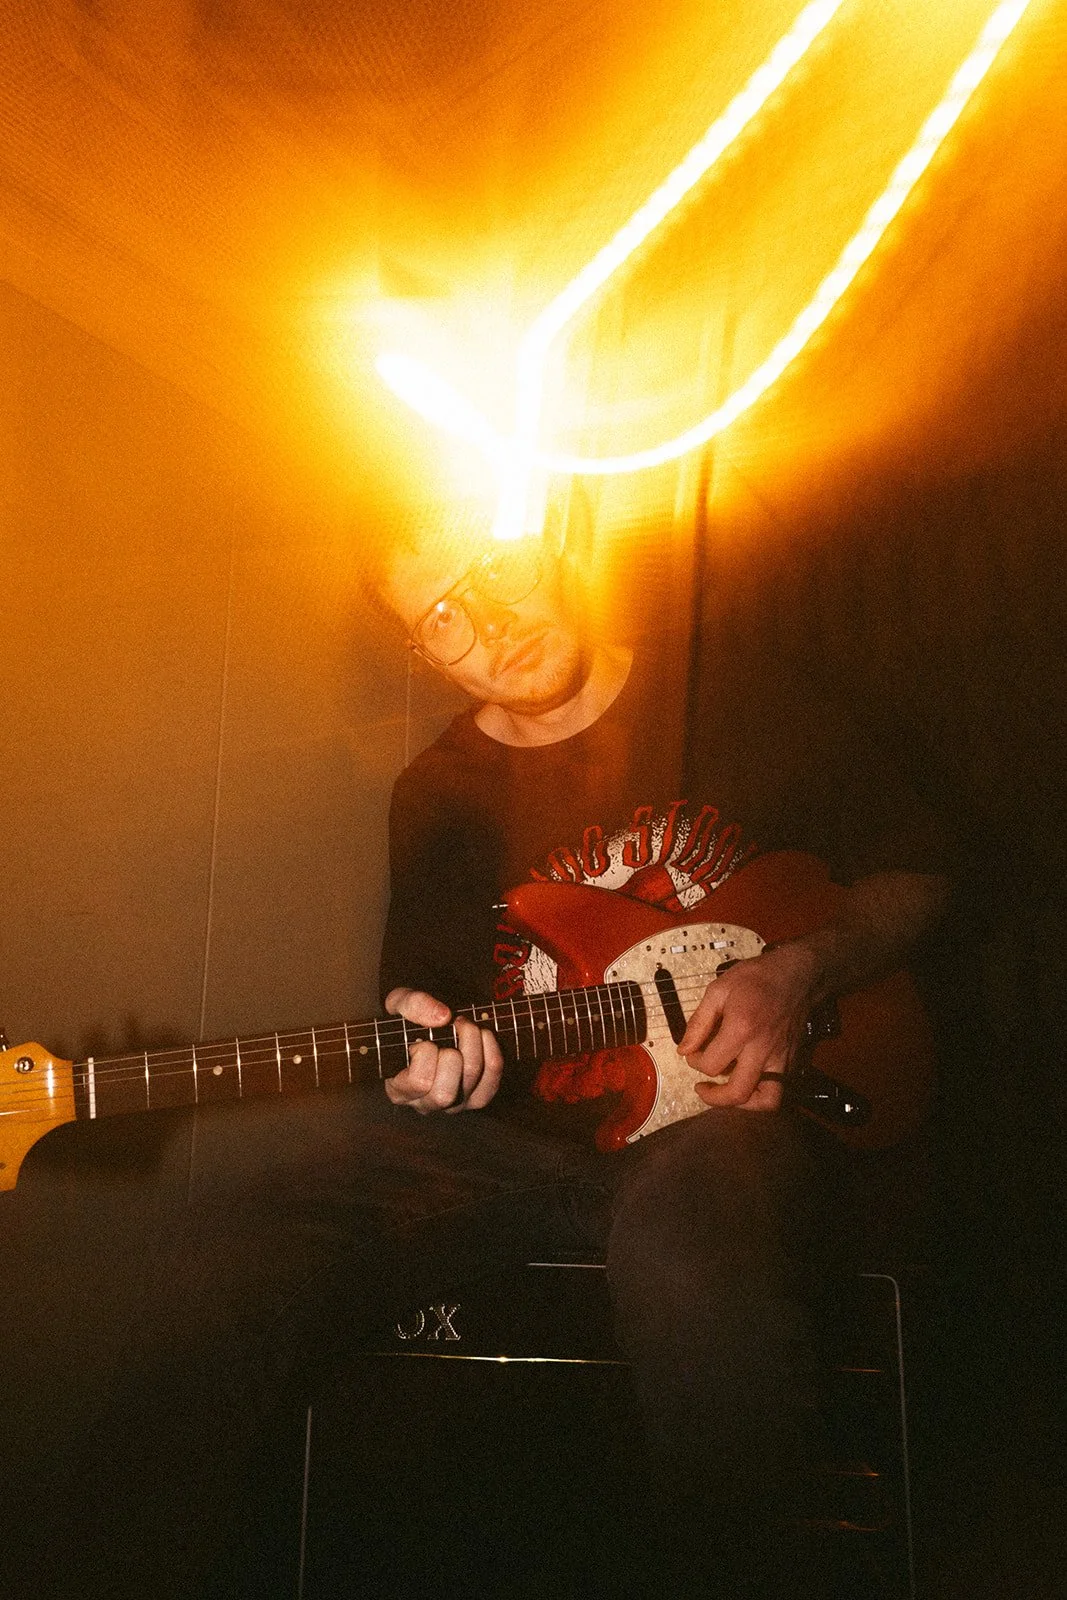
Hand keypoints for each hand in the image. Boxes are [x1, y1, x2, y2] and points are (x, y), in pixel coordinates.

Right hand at [382, 988, 502, 1113]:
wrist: (429, 1026)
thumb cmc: (409, 1020)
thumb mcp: (400, 1003)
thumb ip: (413, 1005)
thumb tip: (443, 1017)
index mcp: (399, 1089)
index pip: (418, 1082)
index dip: (425, 1054)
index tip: (424, 1039)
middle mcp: (425, 1104)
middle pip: (445, 1094)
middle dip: (453, 1053)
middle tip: (452, 1027)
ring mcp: (452, 1105)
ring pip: (470, 1083)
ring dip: (474, 1046)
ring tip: (466, 1026)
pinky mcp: (476, 1098)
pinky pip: (491, 1083)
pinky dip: (492, 1055)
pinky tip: (484, 1036)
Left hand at [677, 943, 819, 1112]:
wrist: (797, 974)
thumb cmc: (757, 977)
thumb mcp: (719, 989)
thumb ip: (699, 1022)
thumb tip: (684, 1049)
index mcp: (742, 1029)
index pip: (711, 1064)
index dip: (694, 1062)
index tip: (692, 1052)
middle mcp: (763, 1048)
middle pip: (738, 1092)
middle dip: (714, 1098)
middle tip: (702, 1088)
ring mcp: (781, 1058)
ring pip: (767, 1101)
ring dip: (744, 1105)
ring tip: (728, 1094)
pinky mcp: (792, 1061)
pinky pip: (779, 1089)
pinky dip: (762, 1094)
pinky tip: (747, 1081)